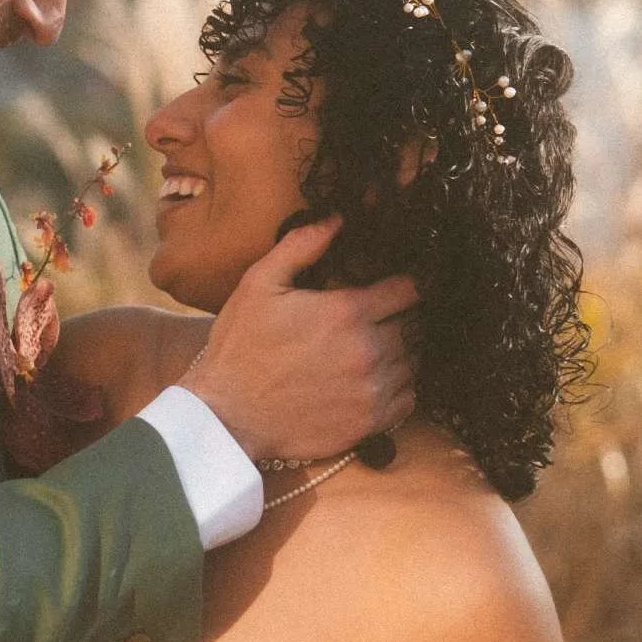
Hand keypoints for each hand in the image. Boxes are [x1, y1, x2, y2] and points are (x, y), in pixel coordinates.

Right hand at [185, 215, 417, 462]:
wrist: (227, 417)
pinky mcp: (369, 423)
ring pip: (412, 363)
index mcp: (347, 312)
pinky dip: (398, 390)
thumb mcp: (258, 285)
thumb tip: (337, 219)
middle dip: (400, 320)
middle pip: (414, 326)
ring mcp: (371, 390)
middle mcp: (368, 350)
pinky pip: (407, 401)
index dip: (405, 285)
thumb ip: (301, 246)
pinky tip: (373, 383)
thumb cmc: (239, 349)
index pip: (410, 290)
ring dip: (399, 355)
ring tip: (372, 353)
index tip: (394, 290)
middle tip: (378, 323)